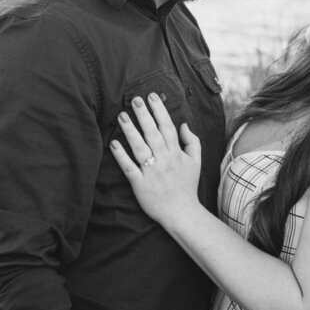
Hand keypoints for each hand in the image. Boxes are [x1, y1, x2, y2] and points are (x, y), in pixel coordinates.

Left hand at [110, 93, 202, 227]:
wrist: (182, 213)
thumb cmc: (187, 187)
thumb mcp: (196, 162)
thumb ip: (192, 142)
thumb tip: (184, 124)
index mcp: (176, 153)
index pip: (167, 127)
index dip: (159, 110)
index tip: (152, 96)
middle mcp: (164, 160)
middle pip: (152, 134)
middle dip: (144, 115)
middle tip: (135, 99)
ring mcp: (151, 172)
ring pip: (140, 148)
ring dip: (130, 131)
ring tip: (122, 116)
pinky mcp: (140, 184)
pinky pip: (129, 168)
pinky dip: (121, 156)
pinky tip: (113, 144)